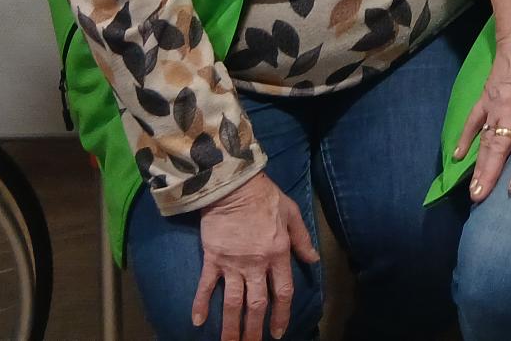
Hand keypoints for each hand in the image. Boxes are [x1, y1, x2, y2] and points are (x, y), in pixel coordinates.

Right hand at [193, 172, 316, 340]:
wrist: (233, 184)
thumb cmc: (265, 196)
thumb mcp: (292, 213)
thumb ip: (302, 239)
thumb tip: (313, 260)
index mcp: (278, 254)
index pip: (282, 292)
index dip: (281, 315)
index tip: (278, 333)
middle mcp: (256, 264)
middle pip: (257, 304)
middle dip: (255, 329)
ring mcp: (233, 263)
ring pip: (233, 302)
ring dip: (230, 326)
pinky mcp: (213, 258)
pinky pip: (206, 286)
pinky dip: (200, 304)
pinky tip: (197, 322)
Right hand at [454, 22, 510, 200]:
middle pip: (499, 147)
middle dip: (489, 174)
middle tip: (480, 199)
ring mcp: (494, 106)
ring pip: (484, 140)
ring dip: (477, 165)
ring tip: (472, 189)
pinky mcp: (483, 99)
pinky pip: (471, 121)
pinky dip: (464, 139)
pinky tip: (457, 157)